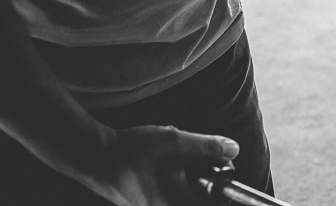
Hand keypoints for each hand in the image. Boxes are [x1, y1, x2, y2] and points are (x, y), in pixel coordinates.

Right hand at [93, 125, 239, 205]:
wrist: (95, 157)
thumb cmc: (134, 152)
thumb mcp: (176, 142)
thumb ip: (208, 147)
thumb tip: (234, 150)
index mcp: (178, 204)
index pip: (213, 203)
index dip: (223, 189)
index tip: (223, 170)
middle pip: (200, 199)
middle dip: (205, 180)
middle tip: (202, 160)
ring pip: (185, 195)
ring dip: (190, 178)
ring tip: (179, 160)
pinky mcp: (146, 205)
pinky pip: (171, 195)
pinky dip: (176, 180)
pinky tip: (164, 164)